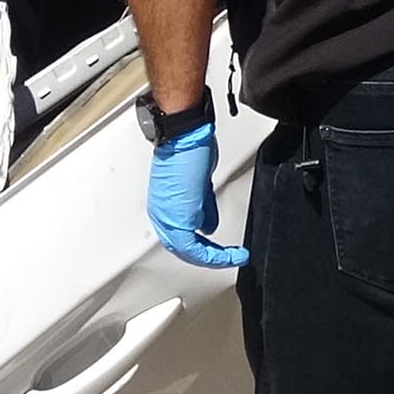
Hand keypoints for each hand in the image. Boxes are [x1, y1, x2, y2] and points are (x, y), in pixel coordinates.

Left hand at [146, 121, 246, 268]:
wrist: (185, 135)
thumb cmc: (189, 147)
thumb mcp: (199, 184)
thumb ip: (203, 208)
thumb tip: (208, 226)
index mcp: (164, 206)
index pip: (180, 236)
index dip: (201, 247)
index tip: (219, 250)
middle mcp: (161, 214)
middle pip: (183, 248)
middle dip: (208, 256)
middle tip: (228, 258)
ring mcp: (167, 217)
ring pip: (188, 251)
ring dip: (212, 258)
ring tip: (232, 257)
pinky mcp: (178, 218)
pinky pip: (194, 248)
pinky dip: (213, 255)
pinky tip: (228, 254)